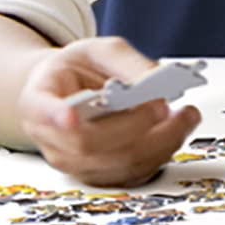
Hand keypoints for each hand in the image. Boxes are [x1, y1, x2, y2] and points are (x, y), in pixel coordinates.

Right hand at [16, 36, 201, 186]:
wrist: (69, 91)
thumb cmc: (78, 70)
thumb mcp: (98, 50)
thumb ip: (125, 61)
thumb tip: (156, 78)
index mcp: (38, 100)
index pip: (42, 111)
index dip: (55, 116)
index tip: (70, 115)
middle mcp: (51, 138)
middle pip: (89, 143)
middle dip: (134, 124)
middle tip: (163, 104)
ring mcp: (74, 162)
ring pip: (116, 164)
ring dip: (159, 142)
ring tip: (186, 116)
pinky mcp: (99, 174)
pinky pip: (132, 174)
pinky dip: (161, 153)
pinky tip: (177, 130)